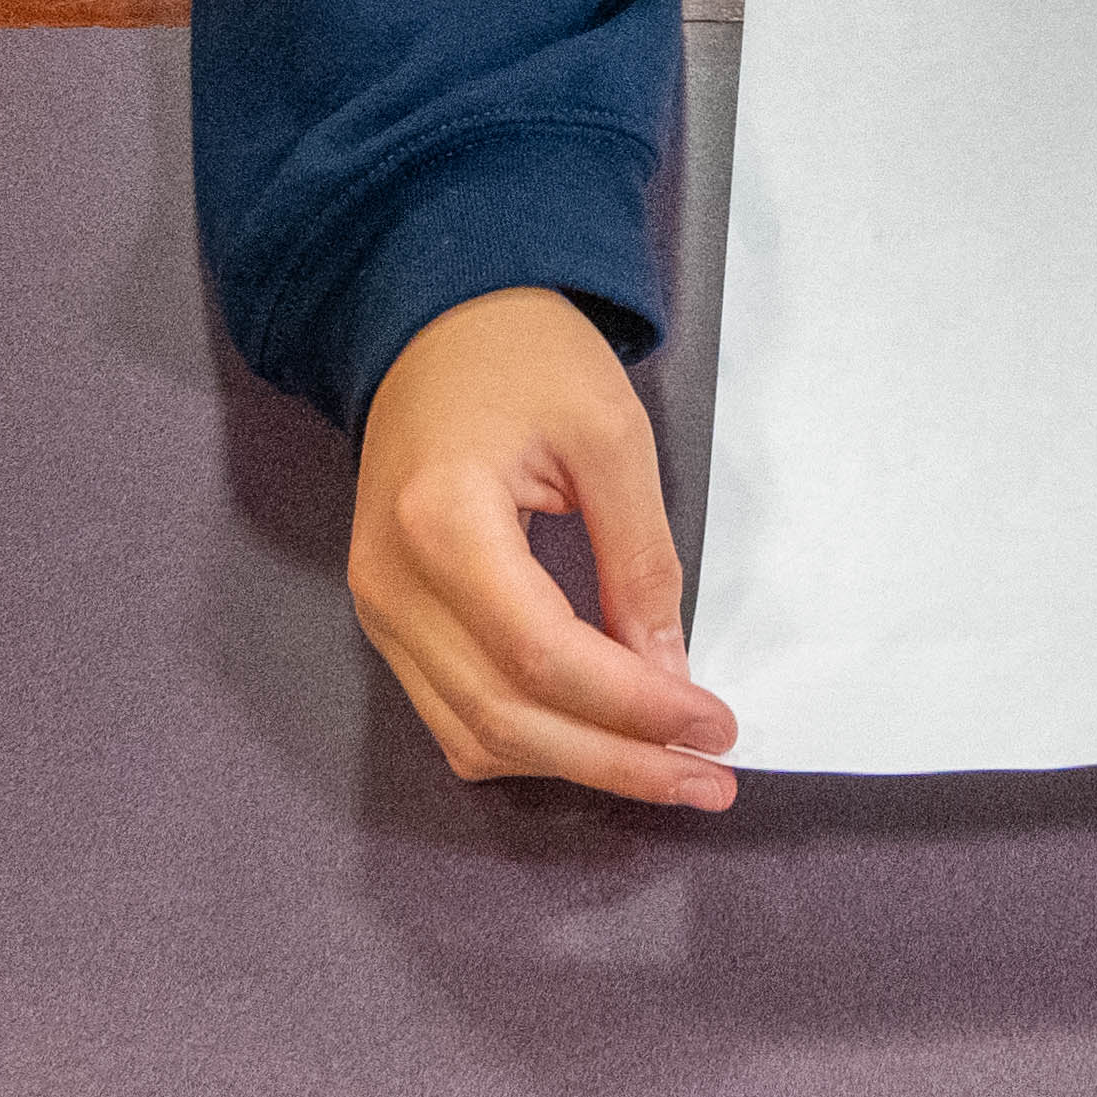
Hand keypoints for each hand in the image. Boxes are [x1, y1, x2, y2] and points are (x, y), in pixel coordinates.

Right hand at [347, 285, 739, 809]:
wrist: (431, 318)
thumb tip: (670, 673)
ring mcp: (380, 608)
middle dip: (618, 760)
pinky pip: (454, 714)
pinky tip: (600, 741)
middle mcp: (393, 583)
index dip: (634, 708)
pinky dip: (529, 741)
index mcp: (442, 522)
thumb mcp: (610, 433)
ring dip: (577, 766)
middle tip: (710, 778)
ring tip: (671, 772)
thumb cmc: (522, 353)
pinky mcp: (389, 618)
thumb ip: (641, 558)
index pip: (544, 656)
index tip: (716, 724)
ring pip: (475, 734)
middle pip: (507, 716)